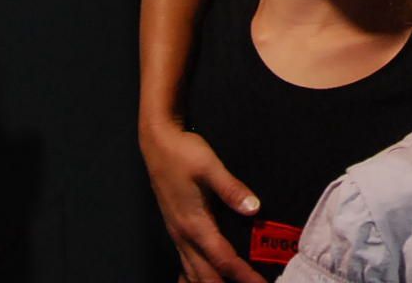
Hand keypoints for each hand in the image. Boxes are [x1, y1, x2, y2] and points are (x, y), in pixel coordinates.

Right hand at [141, 120, 263, 282]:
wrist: (157, 142)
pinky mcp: (176, 229)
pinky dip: (196, 277)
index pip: (223, 260)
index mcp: (194, 223)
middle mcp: (184, 235)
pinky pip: (186, 264)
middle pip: (206, 276)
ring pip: (192, 274)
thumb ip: (231, 189)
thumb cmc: (183, 152)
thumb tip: (254, 208)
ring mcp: (177, 234)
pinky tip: (204, 280)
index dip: (244, 276)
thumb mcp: (210, 166)